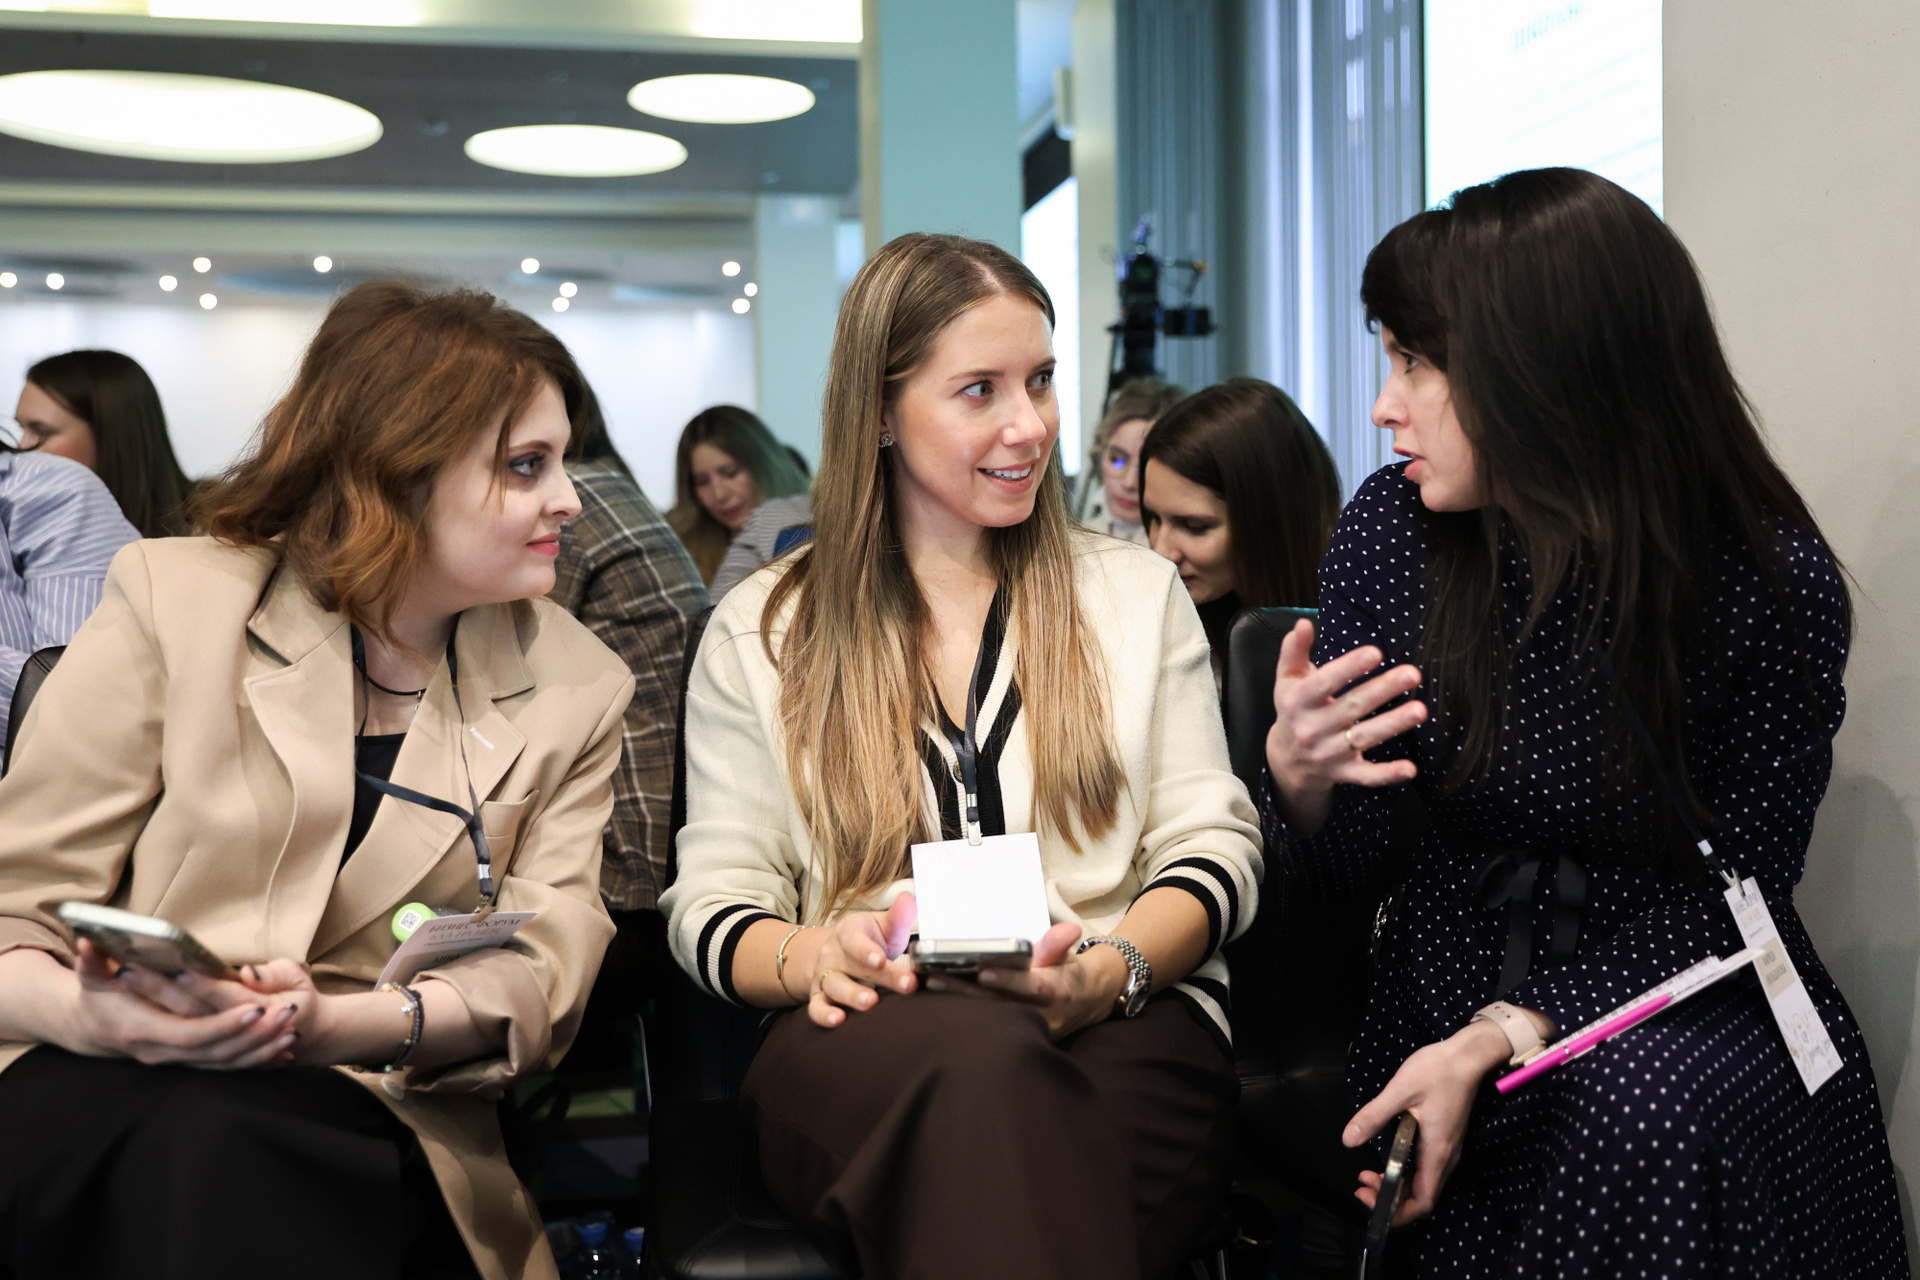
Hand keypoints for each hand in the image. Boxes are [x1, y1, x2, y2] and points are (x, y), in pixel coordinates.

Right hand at [64, 939, 298, 1069]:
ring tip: (294, 1030)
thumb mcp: (92, 977)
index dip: (224, 1023)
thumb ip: (93, 961)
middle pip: (216, 1052)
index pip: (192, 1033)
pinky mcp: (188, 1063)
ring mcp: (176, 1062)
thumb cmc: (97, 997)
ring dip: (261, 1049)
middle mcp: (162, 1053)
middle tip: (291, 1012)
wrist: (91, 1030)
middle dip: (255, 1034)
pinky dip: (254, 1061)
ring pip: (225, 1064)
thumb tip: (88, 940)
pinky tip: (282, 1052)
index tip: (256, 1007)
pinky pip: (225, 1068)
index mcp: (144, 1031)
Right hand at [806, 893, 918, 1027]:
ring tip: (870, 1002)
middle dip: (881, 977)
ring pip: (834, 986)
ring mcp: (825, 976)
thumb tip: (910, 899)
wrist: (839, 954)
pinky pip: (816, 1008)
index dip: (866, 950)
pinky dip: (824, 1015)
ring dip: (851, 995)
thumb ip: (898, 917)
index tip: (881, 959)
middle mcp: (833, 953)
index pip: (855, 939)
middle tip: (905, 984)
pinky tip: (837, 1021)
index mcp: (849, 932)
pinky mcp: (819, 997)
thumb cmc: (870, 941)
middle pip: (854, 966)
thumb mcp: (884, 927)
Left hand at [945, 922, 1122, 1039]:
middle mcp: (1040, 1014)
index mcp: (1055, 991)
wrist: (1084, 1004)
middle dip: (966, 992)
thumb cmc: (1068, 974)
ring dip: (958, 1004)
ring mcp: (1027, 1030)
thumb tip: (1070, 928)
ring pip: (988, 1019)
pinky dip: (962, 1016)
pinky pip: (987, 1027)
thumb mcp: (1068, 956)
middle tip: (936, 978)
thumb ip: (1059, 944)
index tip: (983, 971)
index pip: (1031, 986)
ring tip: (930, 986)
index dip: (1008, 980)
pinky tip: (938, 1003)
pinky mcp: (1015, 1037)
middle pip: (999, 1005)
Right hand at [1264, 619, 1426, 833]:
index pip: (1324, 682)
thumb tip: (1304, 622)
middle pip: (1352, 707)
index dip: (1349, 667)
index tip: (1376, 653)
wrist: (1286, 759)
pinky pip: (1366, 776)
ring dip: (1393, 724)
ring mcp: (1328, 753)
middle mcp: (1311, 728)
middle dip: (1383, 690)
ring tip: (1421, 710)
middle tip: (1413, 673)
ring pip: (1364, 738)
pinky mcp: (1344, 773)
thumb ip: (1294, 650)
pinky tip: (1411, 769)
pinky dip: (1388, 774)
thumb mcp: (1287, 679)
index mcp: (1298, 701)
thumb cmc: (1294, 708)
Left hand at [1343, 1019, 1510, 1225]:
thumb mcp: (1399, 1091)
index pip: (1423, 1202)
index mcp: (1437, 1152)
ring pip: (1423, 1184)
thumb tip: (1348, 1140)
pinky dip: (1404, 1173)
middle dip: (1390, 1200)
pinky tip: (1386, 1161)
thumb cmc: (1437, 1071)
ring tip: (1367, 1175)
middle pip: (1421, 1198)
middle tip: (1361, 1185)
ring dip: (1396, 1187)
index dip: (1397, 1211)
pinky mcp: (1445, 1139)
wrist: (1468, 1055)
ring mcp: (1448, 1149)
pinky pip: (1425, 1169)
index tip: (1369, 1197)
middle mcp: (1446, 1157)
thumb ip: (1374, 1116)